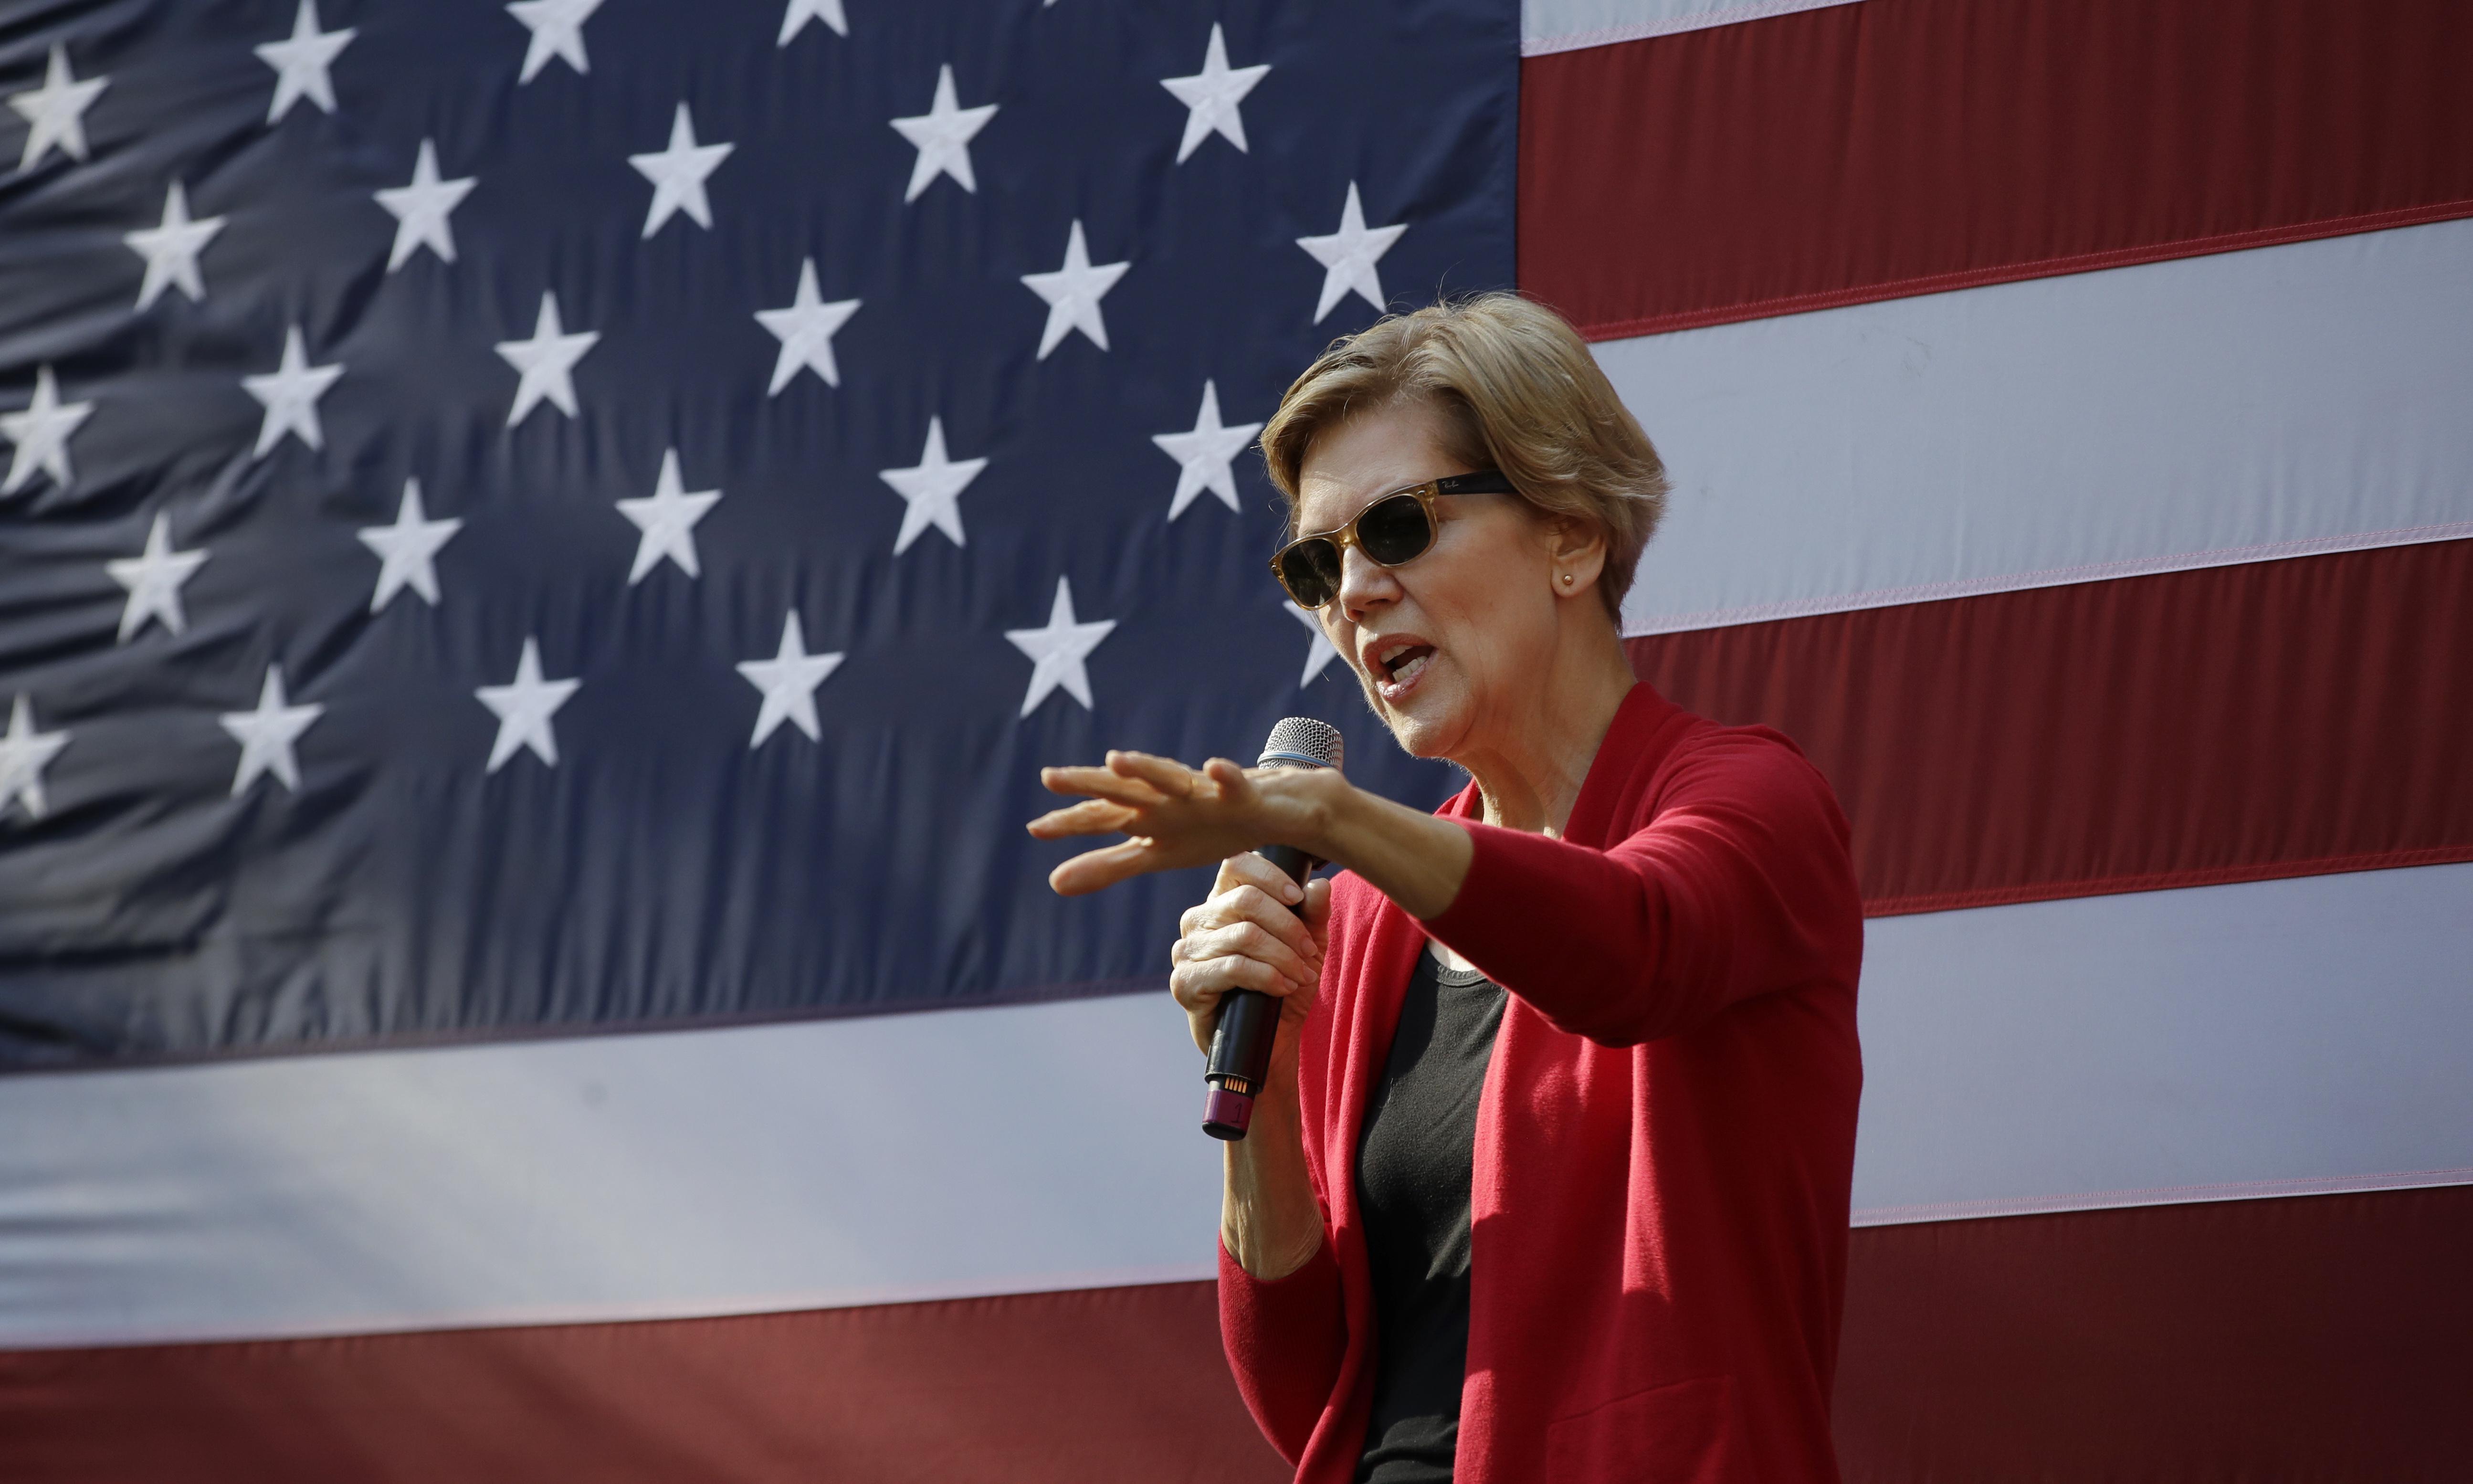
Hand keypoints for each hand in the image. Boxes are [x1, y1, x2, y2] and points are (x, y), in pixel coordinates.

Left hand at [1026, 750, 1336, 896]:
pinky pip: (1232, 781)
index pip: (1102, 817)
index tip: (1035, 829)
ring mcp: (1203, 792)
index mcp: (1146, 815)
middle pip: (1125, 790)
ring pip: (1171, 778)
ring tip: (1117, 759)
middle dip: (1091, 782)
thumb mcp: (1154, 856)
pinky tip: (1213, 767)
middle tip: (1050, 776)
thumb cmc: (1206, 830)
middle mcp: (1167, 797)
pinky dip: (1223, 774)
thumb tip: (1052, 883)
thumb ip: (1106, 867)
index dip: (1070, 822)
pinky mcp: (1241, 791)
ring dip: (1147, 768)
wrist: (1269, 812)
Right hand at [1171, 853, 1331, 1056]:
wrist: (1268, 1041)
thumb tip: (1320, 885)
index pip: (1236, 864)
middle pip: (1246, 899)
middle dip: (1288, 926)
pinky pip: (1232, 967)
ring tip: (1301, 975)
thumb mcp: (1307, 947)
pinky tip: (1282, 987)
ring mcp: (1186, 950)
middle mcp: (1197, 919)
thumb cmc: (1283, 986)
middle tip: (1309, 951)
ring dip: (1283, 956)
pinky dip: (1266, 976)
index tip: (1298, 897)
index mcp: (1221, 900)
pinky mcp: (1185, 982)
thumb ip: (1313, 915)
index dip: (1270, 875)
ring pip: (1244, 935)